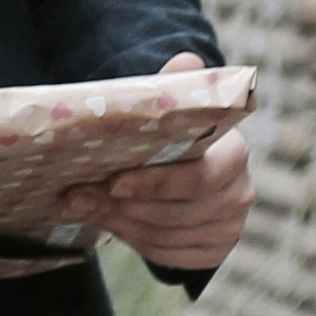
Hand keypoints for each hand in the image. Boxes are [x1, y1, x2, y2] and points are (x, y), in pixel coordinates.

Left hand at [51, 53, 251, 272]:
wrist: (185, 166)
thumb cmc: (172, 132)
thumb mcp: (170, 108)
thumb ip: (174, 88)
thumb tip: (188, 60)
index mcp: (233, 153)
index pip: (198, 177)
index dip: (156, 183)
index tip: (113, 181)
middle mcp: (239, 193)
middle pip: (177, 211)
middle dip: (122, 205)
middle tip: (75, 197)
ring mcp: (230, 227)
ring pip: (168, 234)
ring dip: (121, 223)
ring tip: (83, 206)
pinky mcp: (214, 250)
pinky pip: (171, 255)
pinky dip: (137, 241)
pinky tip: (110, 224)